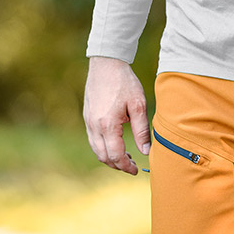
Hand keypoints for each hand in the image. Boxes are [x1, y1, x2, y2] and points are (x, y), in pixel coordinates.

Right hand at [82, 56, 150, 175]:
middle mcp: (94, 126)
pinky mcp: (87, 117)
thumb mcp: (139, 105)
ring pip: (96, 150)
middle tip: (132, 165)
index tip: (136, 169)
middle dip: (117, 165)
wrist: (106, 63)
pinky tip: (115, 142)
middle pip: (103, 156)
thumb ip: (142, 130)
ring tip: (126, 155)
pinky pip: (93, 140)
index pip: (115, 155)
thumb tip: (147, 151)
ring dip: (109, 157)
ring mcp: (88, 122)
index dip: (126, 166)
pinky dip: (103, 147)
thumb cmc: (125, 82)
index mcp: (108, 125)